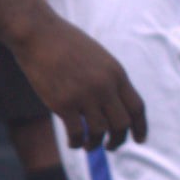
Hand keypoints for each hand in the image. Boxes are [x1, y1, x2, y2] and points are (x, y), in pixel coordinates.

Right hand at [10, 13, 145, 151]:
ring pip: (100, 132)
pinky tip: (74, 143)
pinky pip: (77, 133)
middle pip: (122, 124)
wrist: (38, 34)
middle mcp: (105, 86)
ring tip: (89, 146)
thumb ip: (108, 80)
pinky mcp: (63, 104)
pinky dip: (77, 143)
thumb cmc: (65, 44)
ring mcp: (85, 96)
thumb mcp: (97, 58)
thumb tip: (112, 108)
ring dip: (95, 144)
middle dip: (118, 139)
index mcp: (116, 74)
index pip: (137, 107)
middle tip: (110, 146)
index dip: (141, 127)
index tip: (140, 140)